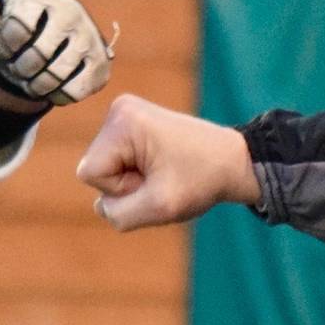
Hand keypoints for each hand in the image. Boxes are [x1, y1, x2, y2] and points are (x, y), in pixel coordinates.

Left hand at [0, 0, 112, 105]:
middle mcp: (70, 10)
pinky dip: (57, 96)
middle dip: (19, 69)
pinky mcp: (101, 62)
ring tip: (31, 77)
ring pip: (56, 76)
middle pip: (37, 57)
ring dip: (35, 85)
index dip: (4, 47)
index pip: (17, 31)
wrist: (39, 42)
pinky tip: (52, 84)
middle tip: (18, 65)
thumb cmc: (7, 30)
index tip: (4, 45)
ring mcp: (89, 36)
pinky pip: (75, 92)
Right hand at [77, 95, 257, 231]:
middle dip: (126, 185)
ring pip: (106, 168)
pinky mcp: (133, 124)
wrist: (234, 160)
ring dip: (133, 182)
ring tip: (166, 173)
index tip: (154, 181)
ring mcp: (125, 115)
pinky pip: (116, 162)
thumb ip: (119, 214)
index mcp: (123, 121)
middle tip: (163, 178)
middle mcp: (119, 110)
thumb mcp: (160, 208)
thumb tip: (101, 206)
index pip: (90, 173)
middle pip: (95, 169)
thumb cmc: (202, 179)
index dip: (120, 189)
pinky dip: (137, 173)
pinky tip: (163, 167)